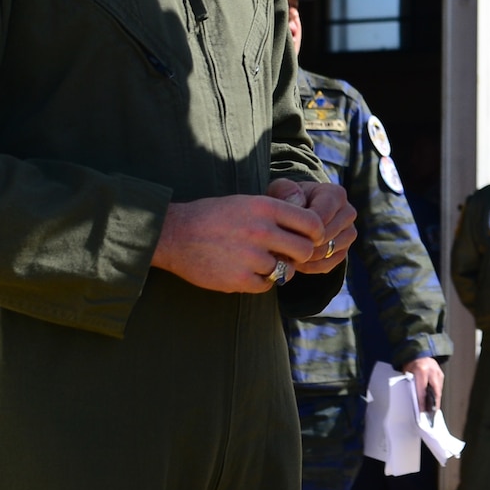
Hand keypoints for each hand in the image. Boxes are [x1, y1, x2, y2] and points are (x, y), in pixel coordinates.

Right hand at [152, 195, 324, 293]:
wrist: (174, 234)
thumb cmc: (213, 216)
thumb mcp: (247, 203)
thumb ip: (277, 213)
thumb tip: (309, 227)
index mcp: (265, 207)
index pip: (312, 223)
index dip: (315, 233)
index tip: (309, 238)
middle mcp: (262, 230)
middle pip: (305, 250)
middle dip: (300, 255)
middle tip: (288, 255)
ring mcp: (251, 257)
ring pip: (285, 270)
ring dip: (278, 269)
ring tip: (260, 262)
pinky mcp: (239, 280)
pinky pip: (266, 286)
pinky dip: (260, 282)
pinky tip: (245, 271)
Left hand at [275, 180, 357, 272]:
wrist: (298, 213)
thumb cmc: (289, 199)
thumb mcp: (281, 188)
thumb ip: (286, 191)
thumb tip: (298, 203)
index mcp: (336, 194)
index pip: (322, 218)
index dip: (301, 228)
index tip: (284, 230)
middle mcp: (348, 213)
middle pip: (325, 237)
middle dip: (303, 242)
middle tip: (283, 245)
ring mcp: (348, 234)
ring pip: (327, 252)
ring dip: (305, 255)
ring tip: (287, 251)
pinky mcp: (343, 252)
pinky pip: (327, 265)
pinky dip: (309, 266)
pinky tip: (295, 260)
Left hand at [402, 355, 443, 413]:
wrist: (418, 353)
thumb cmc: (410, 365)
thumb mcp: (407, 374)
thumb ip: (412, 386)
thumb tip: (415, 401)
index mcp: (421, 371)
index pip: (422, 390)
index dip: (422, 402)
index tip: (422, 412)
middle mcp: (432, 372)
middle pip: (435, 392)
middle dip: (434, 404)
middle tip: (432, 415)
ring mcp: (438, 372)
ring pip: (438, 390)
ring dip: (436, 400)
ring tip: (433, 411)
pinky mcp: (441, 374)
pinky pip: (439, 387)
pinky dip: (436, 394)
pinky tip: (434, 401)